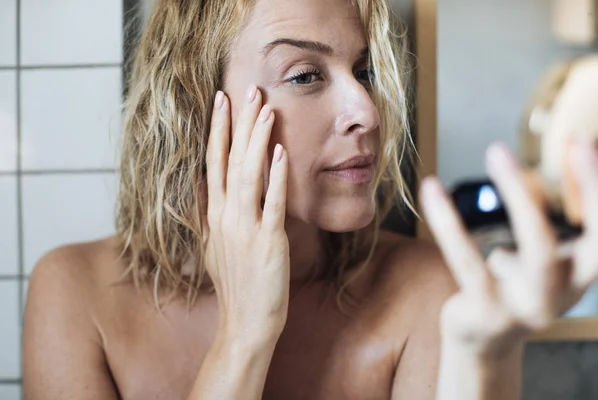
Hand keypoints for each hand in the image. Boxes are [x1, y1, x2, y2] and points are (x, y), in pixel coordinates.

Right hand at [204, 86, 289, 342]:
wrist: (245, 324)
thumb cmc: (236, 285)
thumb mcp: (215, 246)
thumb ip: (210, 213)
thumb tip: (206, 184)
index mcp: (214, 216)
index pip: (213, 162)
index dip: (218, 129)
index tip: (222, 100)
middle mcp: (225, 217)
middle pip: (230, 160)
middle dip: (239, 122)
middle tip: (248, 88)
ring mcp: (244, 228)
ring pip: (248, 174)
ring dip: (256, 139)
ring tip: (264, 108)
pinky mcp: (267, 242)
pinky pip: (271, 203)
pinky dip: (275, 177)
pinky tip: (280, 152)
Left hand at [420, 139, 597, 355]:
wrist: (485, 340)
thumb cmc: (514, 288)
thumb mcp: (541, 261)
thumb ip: (549, 224)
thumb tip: (533, 169)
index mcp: (579, 275)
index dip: (597, 188)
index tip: (581, 142)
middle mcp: (562, 294)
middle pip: (582, 239)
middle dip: (554, 187)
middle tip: (511, 146)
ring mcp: (528, 307)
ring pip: (536, 247)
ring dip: (518, 191)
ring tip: (496, 150)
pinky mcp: (488, 311)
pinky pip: (468, 260)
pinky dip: (450, 220)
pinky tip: (432, 187)